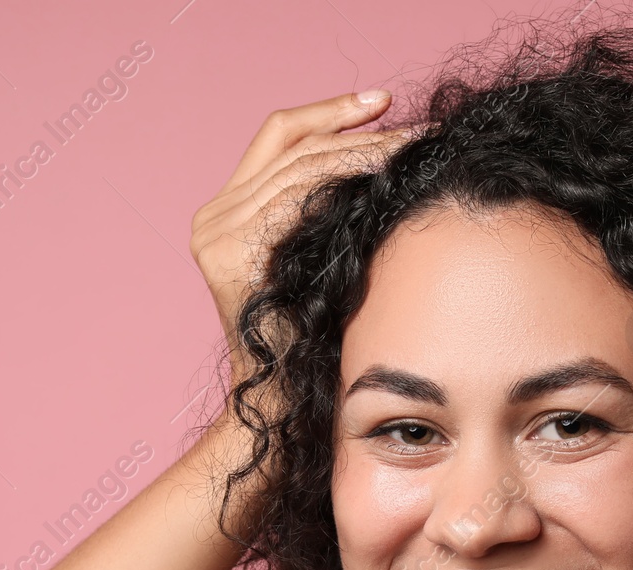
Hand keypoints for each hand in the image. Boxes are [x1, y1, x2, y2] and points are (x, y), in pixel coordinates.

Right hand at [190, 89, 417, 398]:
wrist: (285, 402)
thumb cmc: (315, 342)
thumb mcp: (321, 261)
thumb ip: (329, 213)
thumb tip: (386, 161)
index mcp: (227, 214)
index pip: (280, 140)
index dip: (331, 114)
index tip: (384, 103)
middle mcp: (213, 217)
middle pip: (293, 147)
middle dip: (361, 130)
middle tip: (419, 127)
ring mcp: (215, 233)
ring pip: (300, 167)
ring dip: (364, 152)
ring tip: (414, 147)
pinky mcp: (229, 253)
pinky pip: (293, 201)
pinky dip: (343, 182)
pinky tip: (385, 177)